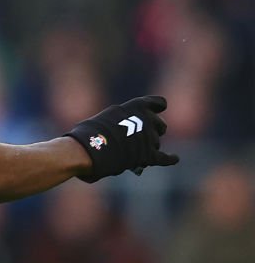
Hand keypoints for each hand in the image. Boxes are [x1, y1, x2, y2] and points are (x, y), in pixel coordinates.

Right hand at [64, 95, 178, 180]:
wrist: (87, 150)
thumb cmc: (87, 134)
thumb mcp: (103, 119)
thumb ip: (118, 122)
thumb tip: (123, 136)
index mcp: (135, 106)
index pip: (158, 103)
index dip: (158, 108)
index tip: (159, 110)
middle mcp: (146, 119)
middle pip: (160, 125)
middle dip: (154, 131)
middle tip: (142, 138)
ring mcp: (149, 137)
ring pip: (156, 143)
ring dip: (150, 147)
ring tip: (136, 154)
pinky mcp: (148, 155)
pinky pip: (164, 158)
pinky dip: (170, 159)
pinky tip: (174, 159)